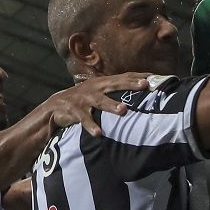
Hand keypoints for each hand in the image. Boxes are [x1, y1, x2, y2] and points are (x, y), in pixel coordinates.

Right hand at [39, 72, 153, 136]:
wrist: (56, 106)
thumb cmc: (83, 99)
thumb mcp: (99, 91)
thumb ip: (115, 90)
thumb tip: (138, 90)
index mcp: (102, 82)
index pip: (123, 77)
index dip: (138, 76)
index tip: (154, 77)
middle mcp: (95, 88)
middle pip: (115, 84)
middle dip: (129, 84)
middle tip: (144, 85)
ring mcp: (85, 99)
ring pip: (100, 101)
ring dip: (112, 105)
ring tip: (123, 110)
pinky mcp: (75, 111)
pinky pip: (85, 119)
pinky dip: (91, 126)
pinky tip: (99, 133)